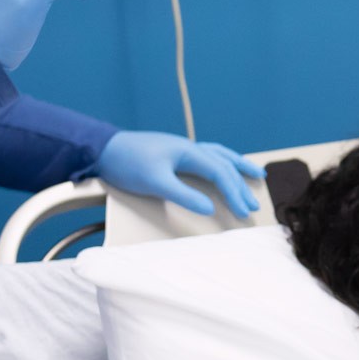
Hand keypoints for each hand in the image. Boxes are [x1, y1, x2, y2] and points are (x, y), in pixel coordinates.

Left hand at [94, 131, 264, 217]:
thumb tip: (210, 208)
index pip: (220, 171)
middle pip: (225, 163)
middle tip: (254, 204)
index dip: (235, 192)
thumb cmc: (127, 162)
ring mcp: (182, 149)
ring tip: (256, 175)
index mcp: (188, 151)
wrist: (103, 148)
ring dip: (238, 166)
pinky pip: (208, 157)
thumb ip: (183, 195)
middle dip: (241, 184)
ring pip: (219, 156)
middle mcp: (190, 147)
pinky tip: (221, 169)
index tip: (244, 212)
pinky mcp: (174, 154)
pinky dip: (221, 163)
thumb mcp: (155, 181)